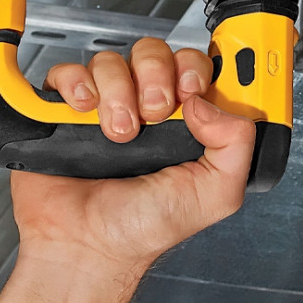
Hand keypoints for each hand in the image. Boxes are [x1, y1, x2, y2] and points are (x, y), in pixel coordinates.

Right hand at [9, 39, 255, 272]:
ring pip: (113, 60)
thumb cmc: (145, 228)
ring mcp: (106, 104)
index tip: (193, 88)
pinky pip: (69, 71)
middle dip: (156, 77)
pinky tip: (85, 112)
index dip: (196, 67)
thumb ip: (236, 145)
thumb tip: (210, 102)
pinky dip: (77, 85)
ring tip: (120, 134)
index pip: (195, 64)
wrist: (87, 250)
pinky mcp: (66, 109)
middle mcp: (146, 105)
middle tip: (155, 114)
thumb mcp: (215, 194)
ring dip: (117, 93)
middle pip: (154, 52)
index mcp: (185, 118)